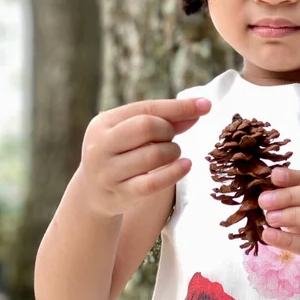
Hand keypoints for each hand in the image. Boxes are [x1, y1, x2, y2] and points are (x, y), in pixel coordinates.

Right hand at [77, 98, 210, 217]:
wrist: (93, 193)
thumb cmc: (122, 154)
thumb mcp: (134, 133)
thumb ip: (166, 120)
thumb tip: (201, 107)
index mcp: (103, 123)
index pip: (146, 109)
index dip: (179, 107)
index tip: (206, 105)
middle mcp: (101, 145)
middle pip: (147, 127)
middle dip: (168, 131)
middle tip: (170, 139)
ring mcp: (108, 172)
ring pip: (154, 155)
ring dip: (173, 152)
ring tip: (172, 154)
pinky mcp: (120, 194)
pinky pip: (154, 183)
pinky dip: (175, 172)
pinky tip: (186, 165)